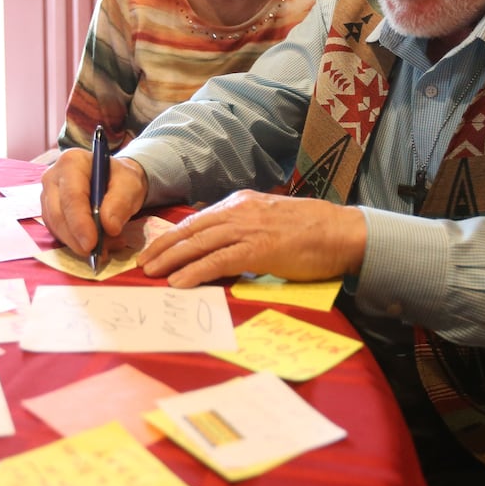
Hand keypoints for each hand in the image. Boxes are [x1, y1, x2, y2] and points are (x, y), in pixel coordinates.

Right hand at [40, 148, 148, 255]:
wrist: (114, 181)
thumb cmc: (121, 179)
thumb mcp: (130, 185)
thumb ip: (120, 202)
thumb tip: (109, 227)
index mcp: (72, 162)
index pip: (71, 196)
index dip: (80, 223)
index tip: (92, 244)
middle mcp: (53, 177)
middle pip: (58, 214)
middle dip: (77, 239)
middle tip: (98, 254)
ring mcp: (47, 195)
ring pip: (55, 226)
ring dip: (77, 243)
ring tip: (105, 249)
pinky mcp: (49, 211)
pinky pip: (57, 232)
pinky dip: (75, 243)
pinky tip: (95, 245)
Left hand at [137, 189, 367, 287]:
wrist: (343, 231)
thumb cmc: (313, 231)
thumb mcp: (271, 221)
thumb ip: (248, 229)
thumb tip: (226, 248)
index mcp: (241, 203)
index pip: (198, 219)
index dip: (174, 235)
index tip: (156, 248)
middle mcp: (239, 211)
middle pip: (191, 229)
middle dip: (162, 246)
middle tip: (141, 262)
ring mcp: (248, 228)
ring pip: (198, 243)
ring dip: (170, 259)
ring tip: (150, 272)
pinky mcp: (258, 249)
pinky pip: (218, 260)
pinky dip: (195, 271)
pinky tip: (178, 282)